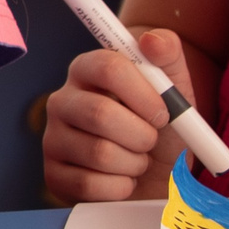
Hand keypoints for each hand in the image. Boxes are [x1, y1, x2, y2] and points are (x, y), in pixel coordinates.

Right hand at [43, 29, 187, 202]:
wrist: (161, 179)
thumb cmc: (165, 131)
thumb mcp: (176, 91)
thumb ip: (168, 57)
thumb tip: (152, 40)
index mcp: (87, 71)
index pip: (107, 67)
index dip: (143, 94)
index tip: (163, 114)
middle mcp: (62, 101)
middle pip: (100, 114)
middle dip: (141, 135)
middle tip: (150, 141)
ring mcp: (52, 139)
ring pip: (99, 153)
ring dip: (134, 164)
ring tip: (137, 161)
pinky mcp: (53, 175)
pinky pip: (90, 184)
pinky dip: (121, 188)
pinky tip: (122, 181)